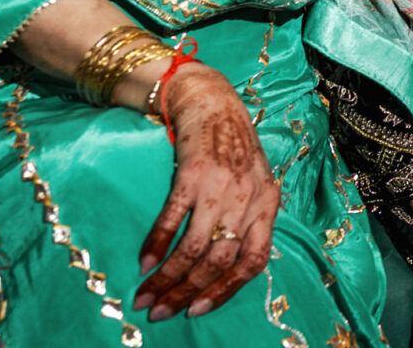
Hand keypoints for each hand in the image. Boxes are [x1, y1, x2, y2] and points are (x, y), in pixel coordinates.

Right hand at [134, 65, 278, 320]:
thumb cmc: (234, 146)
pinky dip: (157, 245)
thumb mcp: (256, 182)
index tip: (198, 310)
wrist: (213, 101)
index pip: (254, 261)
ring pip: (195, 248)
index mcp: (268, 204)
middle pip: (219, 261)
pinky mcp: (192, 174)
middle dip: (187, 293)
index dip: (227, 290)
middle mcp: (248, 198)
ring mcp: (220, 186)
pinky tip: (144, 263)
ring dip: (167, 278)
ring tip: (146, 296)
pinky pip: (173, 220)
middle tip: (160, 311)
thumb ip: (250, 218)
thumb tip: (231, 268)